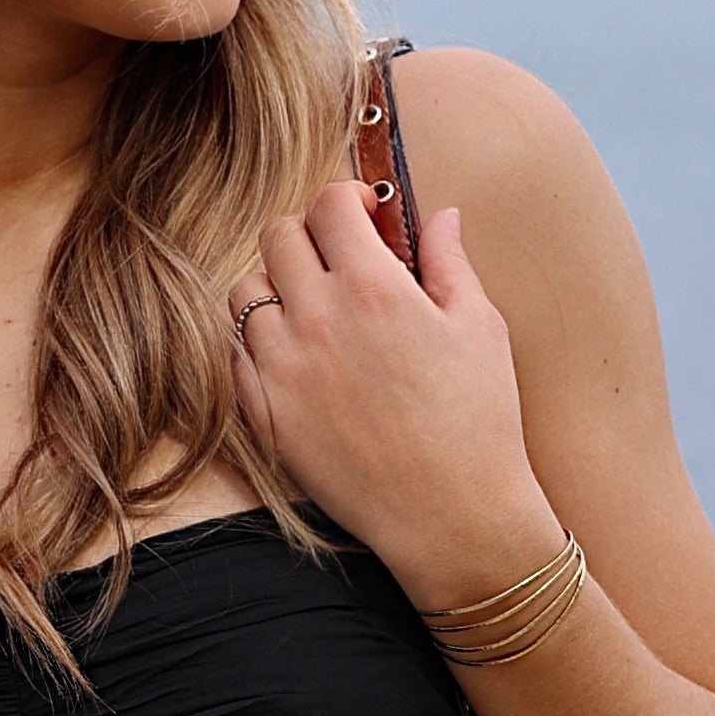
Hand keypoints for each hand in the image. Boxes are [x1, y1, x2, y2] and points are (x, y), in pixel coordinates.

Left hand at [231, 178, 554, 611]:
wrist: (451, 516)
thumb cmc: (478, 422)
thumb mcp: (479, 328)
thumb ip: (450, 263)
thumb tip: (440, 217)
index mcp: (374, 287)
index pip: (328, 204)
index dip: (345, 199)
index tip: (362, 214)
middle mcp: (317, 319)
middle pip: (278, 236)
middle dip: (308, 235)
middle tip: (338, 259)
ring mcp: (281, 369)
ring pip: (245, 292)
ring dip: (274, 286)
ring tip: (311, 307)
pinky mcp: (264, 414)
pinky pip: (234, 353)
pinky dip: (256, 342)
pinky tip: (293, 354)